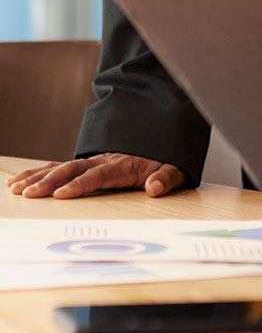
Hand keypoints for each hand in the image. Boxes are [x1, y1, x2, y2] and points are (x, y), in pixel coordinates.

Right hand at [6, 153, 185, 199]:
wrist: (160, 137)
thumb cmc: (165, 159)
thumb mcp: (174, 168)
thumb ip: (165, 178)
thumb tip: (155, 188)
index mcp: (122, 164)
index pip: (97, 175)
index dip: (79, 185)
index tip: (61, 195)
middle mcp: (102, 160)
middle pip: (71, 170)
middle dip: (48, 182)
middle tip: (28, 194)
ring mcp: (91, 160)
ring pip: (59, 167)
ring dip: (37, 177)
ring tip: (16, 188)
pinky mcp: (84, 164)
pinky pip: (57, 167)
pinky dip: (37, 173)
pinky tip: (18, 181)